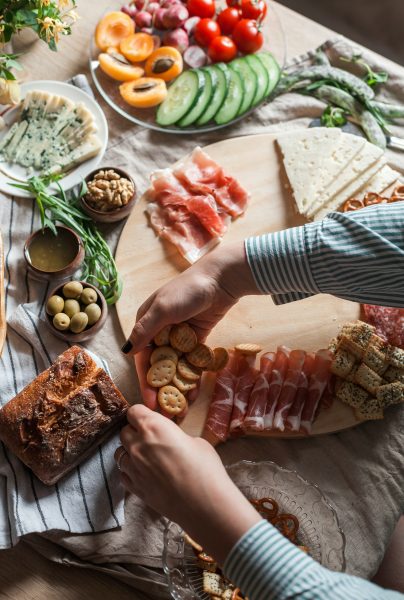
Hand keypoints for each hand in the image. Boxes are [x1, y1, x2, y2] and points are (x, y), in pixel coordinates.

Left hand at [116, 405, 260, 564]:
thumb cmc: (205, 468)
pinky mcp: (135, 488)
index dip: (142, 414)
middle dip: (135, 432)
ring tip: (146, 457)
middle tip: (151, 437)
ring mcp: (133, 468)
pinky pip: (123, 474)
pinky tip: (144, 473)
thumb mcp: (195, 441)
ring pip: (119, 453)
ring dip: (129, 451)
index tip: (150, 418)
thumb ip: (176, 436)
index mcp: (153, 427)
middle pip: (124, 431)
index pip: (134, 411)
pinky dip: (130, 471)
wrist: (205, 504)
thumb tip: (172, 441)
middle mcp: (138, 445)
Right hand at [122, 241, 259, 409]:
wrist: (221, 279)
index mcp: (147, 322)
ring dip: (178, 385)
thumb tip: (127, 351)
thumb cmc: (188, 290)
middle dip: (162, 389)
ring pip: (176, 367)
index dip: (146, 381)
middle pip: (160, 366)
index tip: (151, 401)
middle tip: (168, 411)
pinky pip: (192, 361)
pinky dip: (193, 375)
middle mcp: (161, 331)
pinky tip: (195, 391)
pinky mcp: (197, 338)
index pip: (143, 358)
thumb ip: (145, 330)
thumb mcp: (163, 309)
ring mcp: (180, 336)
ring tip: (183, 406)